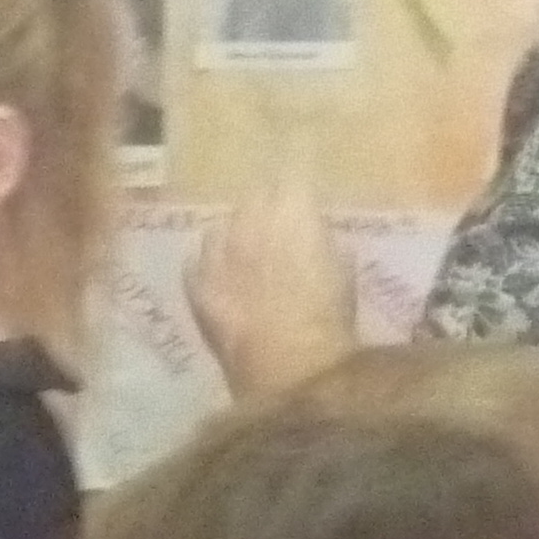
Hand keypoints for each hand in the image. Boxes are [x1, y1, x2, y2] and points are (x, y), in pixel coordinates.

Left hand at [186, 170, 359, 402]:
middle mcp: (248, 219)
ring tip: (244, 255)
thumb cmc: (329, 318)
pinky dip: (208, 267)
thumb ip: (324, 240)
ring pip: (220, 227)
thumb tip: (314, 233)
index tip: (302, 192)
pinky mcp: (195, 282)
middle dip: (264, 206)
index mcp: (292, 208)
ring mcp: (216, 250)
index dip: (296, 183)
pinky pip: (196, 262)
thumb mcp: (343, 269)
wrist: (289, 366)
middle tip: (276, 225)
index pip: (291, 173)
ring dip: (233, 236)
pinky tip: (220, 280)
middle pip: (252, 196)